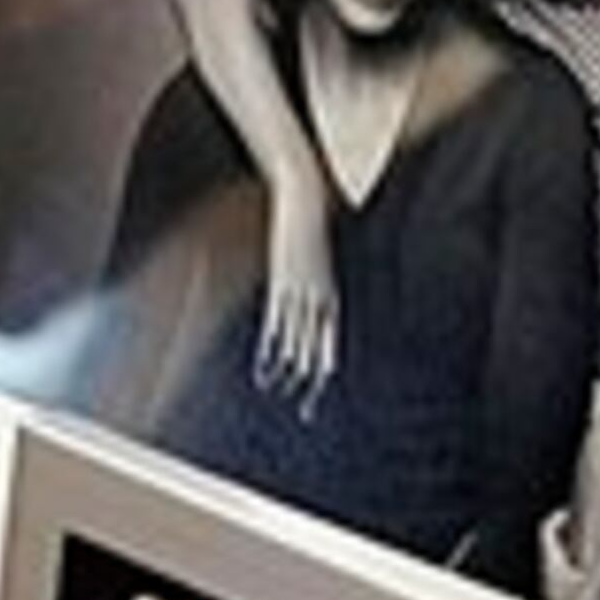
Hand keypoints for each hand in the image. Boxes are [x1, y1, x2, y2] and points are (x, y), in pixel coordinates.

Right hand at [255, 181, 339, 412]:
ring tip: (286, 392)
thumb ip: (329, 267)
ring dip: (290, 367)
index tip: (323, 381)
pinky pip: (275, 321)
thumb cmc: (326, 215)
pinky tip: (267, 364)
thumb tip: (330, 276)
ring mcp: (298, 291)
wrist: (309, 197)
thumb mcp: (332, 248)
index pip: (330, 335)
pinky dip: (271, 345)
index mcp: (332, 290)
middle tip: (307, 402)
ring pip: (295, 338)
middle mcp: (318, 296)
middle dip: (310, 376)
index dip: (325, 359)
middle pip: (314, 345)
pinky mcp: (280, 282)